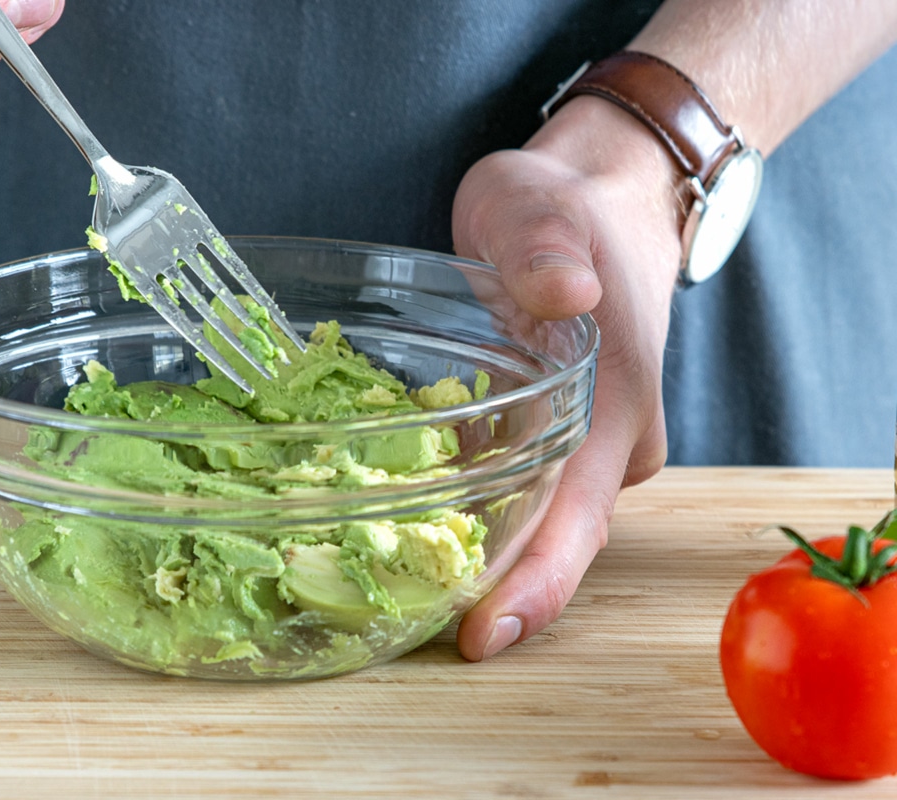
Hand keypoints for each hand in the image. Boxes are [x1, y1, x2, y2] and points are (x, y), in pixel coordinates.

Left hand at [451, 96, 682, 659]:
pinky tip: (399, 525)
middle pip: (552, 544)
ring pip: (528, 523)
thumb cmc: (567, 209)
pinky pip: (506, 492)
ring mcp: (575, 446)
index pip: (580, 519)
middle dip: (491, 594)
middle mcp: (603, 445)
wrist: (594, 202)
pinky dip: (462, 513)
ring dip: (471, 559)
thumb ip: (547, 252)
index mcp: (614, 406)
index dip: (536, 585)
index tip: (483, 636)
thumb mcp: (545, 210)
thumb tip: (565, 296)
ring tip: (389, 590)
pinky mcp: (542, 438)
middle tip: (409, 629)